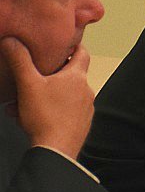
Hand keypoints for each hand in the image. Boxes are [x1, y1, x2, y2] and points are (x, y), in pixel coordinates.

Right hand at [0, 37, 94, 159]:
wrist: (56, 151)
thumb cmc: (45, 117)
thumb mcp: (28, 84)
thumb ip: (19, 60)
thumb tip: (11, 41)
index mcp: (77, 77)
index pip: (82, 52)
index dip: (72, 45)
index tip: (60, 44)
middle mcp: (86, 91)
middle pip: (70, 75)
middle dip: (52, 74)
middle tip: (35, 74)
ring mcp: (85, 110)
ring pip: (65, 96)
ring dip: (47, 96)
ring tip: (26, 101)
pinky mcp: (80, 125)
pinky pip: (65, 113)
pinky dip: (51, 112)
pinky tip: (33, 118)